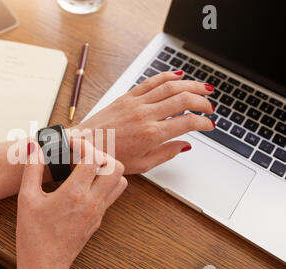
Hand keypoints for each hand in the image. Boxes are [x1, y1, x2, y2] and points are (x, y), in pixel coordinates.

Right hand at [16, 139, 126, 268]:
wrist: (44, 266)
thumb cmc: (33, 236)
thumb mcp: (26, 199)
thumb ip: (31, 169)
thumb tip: (36, 148)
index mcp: (74, 194)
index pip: (93, 158)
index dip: (83, 145)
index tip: (70, 145)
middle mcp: (92, 202)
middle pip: (115, 166)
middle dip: (99, 154)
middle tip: (81, 155)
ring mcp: (98, 211)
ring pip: (119, 181)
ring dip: (106, 169)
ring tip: (85, 168)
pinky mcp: (98, 219)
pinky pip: (111, 194)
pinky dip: (104, 182)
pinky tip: (83, 184)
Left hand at [72, 71, 215, 173]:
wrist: (85, 145)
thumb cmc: (110, 157)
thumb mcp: (141, 164)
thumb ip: (166, 154)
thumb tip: (185, 145)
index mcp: (151, 134)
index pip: (188, 122)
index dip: (204, 123)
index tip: (209, 125)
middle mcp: (145, 115)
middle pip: (183, 99)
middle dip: (202, 101)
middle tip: (210, 106)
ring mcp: (136, 103)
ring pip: (170, 86)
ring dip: (191, 85)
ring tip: (204, 88)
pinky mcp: (127, 96)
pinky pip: (151, 82)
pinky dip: (167, 76)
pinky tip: (179, 76)